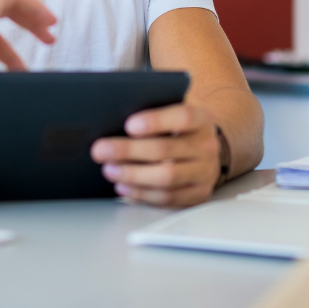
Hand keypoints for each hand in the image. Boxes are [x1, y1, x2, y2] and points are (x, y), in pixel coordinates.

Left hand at [89, 102, 219, 206]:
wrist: (204, 148)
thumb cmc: (178, 126)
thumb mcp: (171, 109)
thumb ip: (150, 109)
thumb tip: (114, 119)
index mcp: (202, 118)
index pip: (183, 117)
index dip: (155, 122)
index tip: (128, 125)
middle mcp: (207, 146)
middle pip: (166, 150)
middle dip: (128, 151)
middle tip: (101, 151)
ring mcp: (205, 172)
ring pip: (166, 178)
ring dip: (132, 176)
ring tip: (109, 170)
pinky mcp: (198, 194)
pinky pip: (168, 198)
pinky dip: (142, 194)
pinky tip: (123, 186)